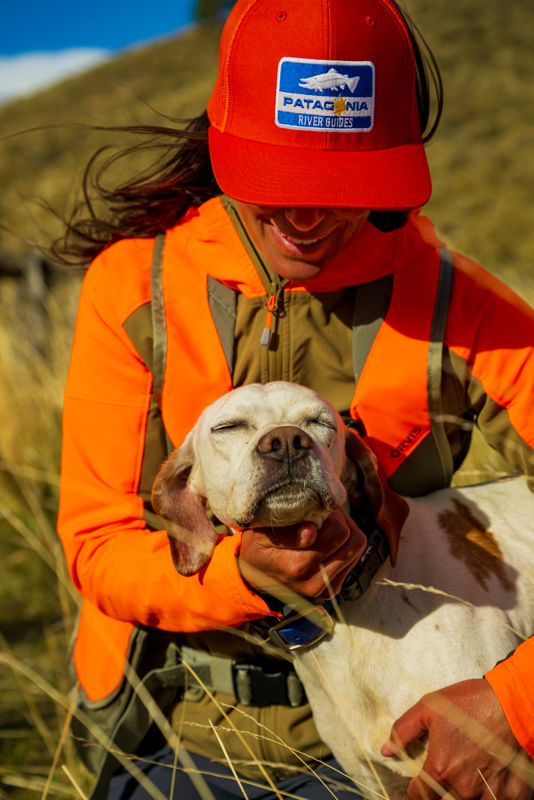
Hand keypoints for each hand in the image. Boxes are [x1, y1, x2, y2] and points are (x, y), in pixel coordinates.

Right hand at [238, 508, 365, 601]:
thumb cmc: (257, 547)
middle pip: (354, 540)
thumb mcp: (260, 534)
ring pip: (357, 548)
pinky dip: (342, 545)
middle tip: (321, 516)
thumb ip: (286, 534)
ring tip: (323, 527)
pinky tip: (324, 541)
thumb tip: (312, 532)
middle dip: (341, 521)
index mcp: (298, 567)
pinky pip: (353, 558)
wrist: (254, 576)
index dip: (329, 514)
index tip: (314, 510)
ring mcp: (326, 589)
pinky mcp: (333, 588)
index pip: (339, 532)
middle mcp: (315, 583)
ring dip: (344, 532)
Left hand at [381, 678, 533, 799]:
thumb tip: (387, 749)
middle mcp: (465, 788)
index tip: (420, 779)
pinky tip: (491, 777)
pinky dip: (492, 794)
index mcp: (442, 769)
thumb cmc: (471, 703)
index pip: (419, 796)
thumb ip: (404, 731)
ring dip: (466, 793)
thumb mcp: (429, 707)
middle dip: (441, 791)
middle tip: (449, 770)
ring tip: (470, 771)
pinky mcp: (514, 795)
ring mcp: (490, 794)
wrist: (514, 704)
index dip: (416, 788)